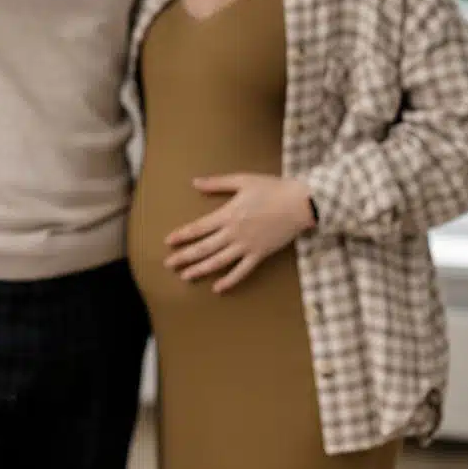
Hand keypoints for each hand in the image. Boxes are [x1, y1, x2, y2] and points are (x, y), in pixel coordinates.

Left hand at [164, 173, 314, 292]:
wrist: (299, 203)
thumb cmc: (271, 188)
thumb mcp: (242, 180)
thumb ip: (217, 183)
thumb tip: (195, 183)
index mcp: (228, 214)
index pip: (199, 228)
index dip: (182, 236)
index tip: (168, 242)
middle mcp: (234, 233)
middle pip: (204, 248)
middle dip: (185, 257)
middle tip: (168, 264)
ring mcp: (247, 246)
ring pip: (219, 262)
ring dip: (200, 270)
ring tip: (185, 276)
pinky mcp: (260, 254)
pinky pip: (242, 272)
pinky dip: (229, 281)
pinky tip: (217, 288)